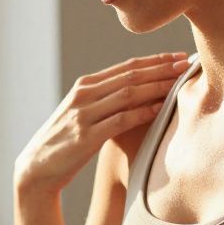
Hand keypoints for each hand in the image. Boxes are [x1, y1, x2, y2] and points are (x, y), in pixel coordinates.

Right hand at [14, 51, 190, 195]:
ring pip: (128, 93)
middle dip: (161, 68)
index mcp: (85, 85)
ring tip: (179, 82)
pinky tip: (160, 109)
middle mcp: (84, 94)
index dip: (155, 60)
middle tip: (186, 63)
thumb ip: (104, 100)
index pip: (126, 66)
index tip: (177, 57)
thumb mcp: (83, 113)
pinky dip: (142, 112)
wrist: (37, 168)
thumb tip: (137, 93)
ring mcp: (84, 114)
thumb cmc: (65, 142)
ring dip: (157, 86)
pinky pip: (120, 119)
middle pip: (130, 75)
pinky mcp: (86, 136)